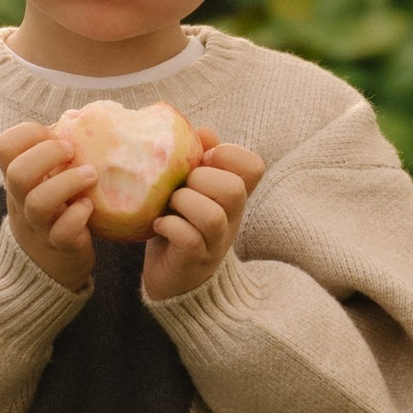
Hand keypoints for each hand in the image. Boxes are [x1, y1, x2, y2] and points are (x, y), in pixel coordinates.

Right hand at [0, 120, 96, 291]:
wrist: (47, 270)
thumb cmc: (53, 214)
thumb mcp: (42, 184)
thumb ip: (53, 159)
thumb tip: (81, 118)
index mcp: (17, 179)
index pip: (4, 146)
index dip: (27, 133)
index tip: (52, 135)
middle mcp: (22, 201)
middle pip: (18, 173)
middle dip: (47, 155)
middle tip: (71, 152)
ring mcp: (38, 226)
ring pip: (40, 202)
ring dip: (68, 183)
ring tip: (90, 175)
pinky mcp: (59, 246)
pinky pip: (63, 231)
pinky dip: (78, 215)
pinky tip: (88, 207)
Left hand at [142, 138, 262, 302]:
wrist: (174, 281)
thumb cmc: (181, 226)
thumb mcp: (190, 190)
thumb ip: (198, 159)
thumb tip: (204, 131)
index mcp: (233, 196)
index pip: (254, 166)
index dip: (230, 155)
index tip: (204, 160)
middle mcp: (231, 219)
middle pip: (233, 189)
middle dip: (199, 180)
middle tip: (179, 188)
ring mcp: (215, 243)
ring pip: (211, 216)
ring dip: (183, 204)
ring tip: (167, 207)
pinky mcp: (194, 262)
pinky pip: (188, 239)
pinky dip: (168, 227)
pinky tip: (158, 226)